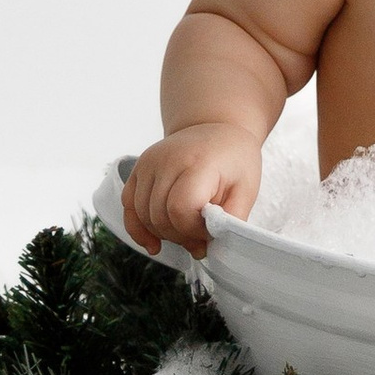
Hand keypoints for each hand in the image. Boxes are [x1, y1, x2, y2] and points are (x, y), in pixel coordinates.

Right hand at [122, 125, 262, 258]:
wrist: (216, 128)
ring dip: (162, 234)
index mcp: (198, 163)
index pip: (181, 209)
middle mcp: (167, 160)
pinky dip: (138, 228)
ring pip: (143, 214)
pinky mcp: (138, 169)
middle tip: (200, 239)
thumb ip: (232, 219)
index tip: (211, 231)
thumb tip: (214, 246)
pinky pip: (128, 205)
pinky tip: (153, 243)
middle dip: (180, 236)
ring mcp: (148, 163)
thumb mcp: (246, 189)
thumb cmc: (234, 160)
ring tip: (185, 235)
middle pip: (160, 215)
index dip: (194, 230)